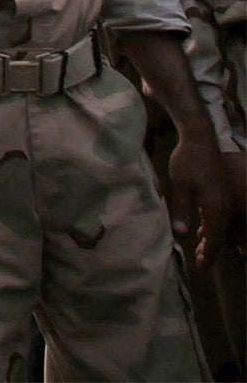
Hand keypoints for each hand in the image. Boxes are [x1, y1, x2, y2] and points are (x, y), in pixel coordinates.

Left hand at [166, 128, 240, 267]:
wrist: (200, 139)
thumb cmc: (187, 162)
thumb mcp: (179, 186)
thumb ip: (182, 210)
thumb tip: (181, 233)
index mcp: (216, 208)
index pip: (215, 238)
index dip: (210, 254)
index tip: (203, 267)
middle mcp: (225, 206)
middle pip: (222, 235)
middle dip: (212, 249)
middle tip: (201, 262)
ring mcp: (226, 199)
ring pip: (223, 226)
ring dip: (213, 237)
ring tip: (201, 248)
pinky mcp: (222, 192)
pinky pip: (223, 216)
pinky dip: (214, 225)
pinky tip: (203, 227)